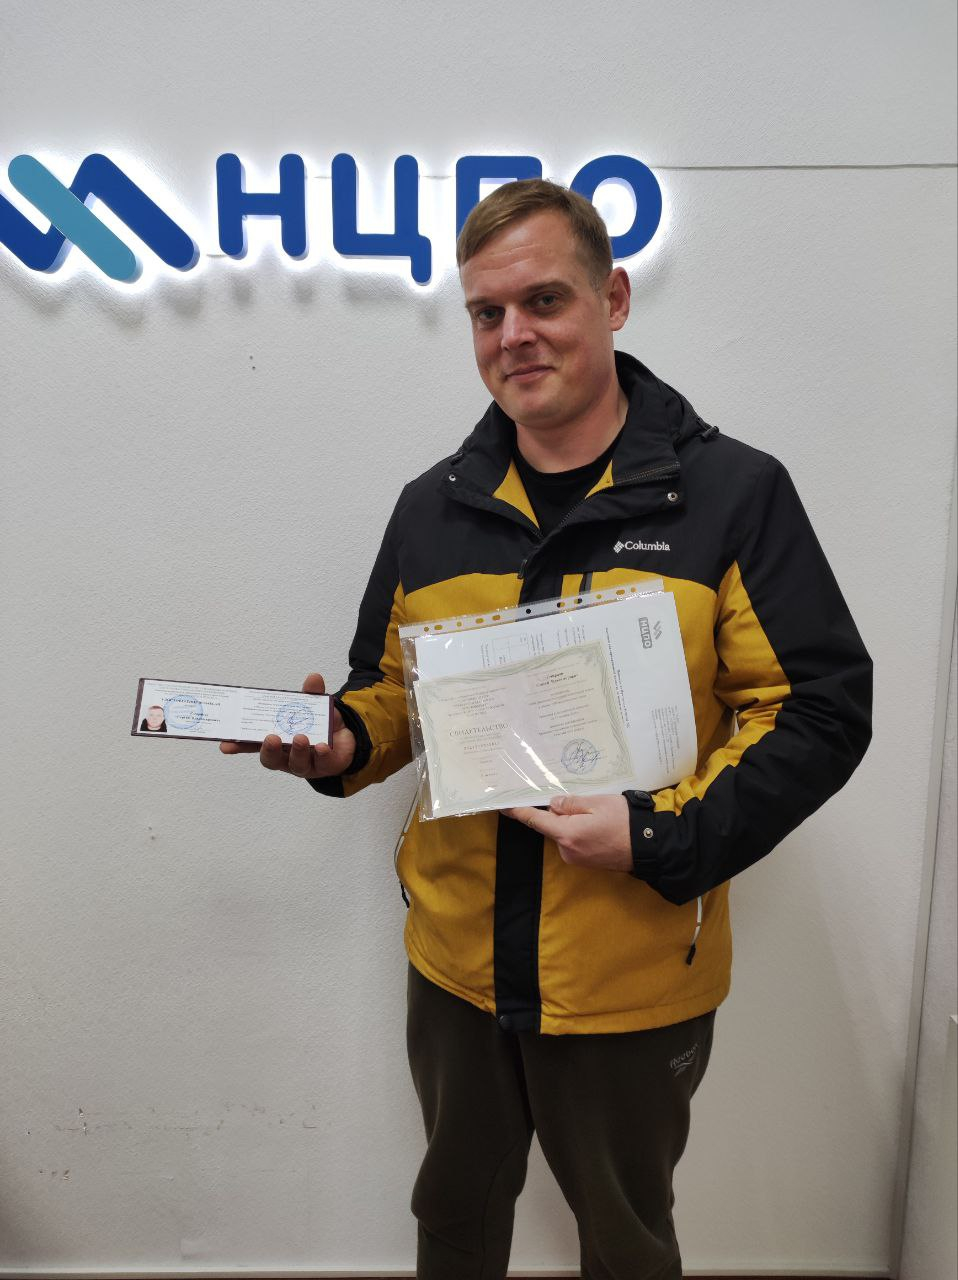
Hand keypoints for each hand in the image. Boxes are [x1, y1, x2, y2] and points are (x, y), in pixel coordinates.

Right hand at [219, 672, 355, 778]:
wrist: (347, 738)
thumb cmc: (319, 724)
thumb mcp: (314, 706)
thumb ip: (311, 694)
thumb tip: (313, 678)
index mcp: (276, 739)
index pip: (253, 744)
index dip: (239, 745)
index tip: (226, 745)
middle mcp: (287, 755)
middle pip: (271, 759)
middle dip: (269, 749)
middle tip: (271, 738)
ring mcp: (304, 763)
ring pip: (296, 764)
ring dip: (297, 750)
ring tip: (300, 738)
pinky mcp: (324, 766)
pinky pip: (321, 762)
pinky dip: (321, 753)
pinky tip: (323, 747)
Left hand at [502, 793, 632, 872]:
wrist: (649, 848)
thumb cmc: (625, 822)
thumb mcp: (598, 803)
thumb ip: (571, 803)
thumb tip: (552, 804)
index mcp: (566, 833)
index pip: (535, 820)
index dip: (518, 811)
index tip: (503, 805)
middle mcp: (566, 850)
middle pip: (551, 826)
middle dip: (558, 812)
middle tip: (578, 801)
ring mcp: (575, 858)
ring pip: (563, 833)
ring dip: (571, 822)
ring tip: (595, 814)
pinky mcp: (585, 862)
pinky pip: (573, 841)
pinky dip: (579, 831)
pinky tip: (597, 825)